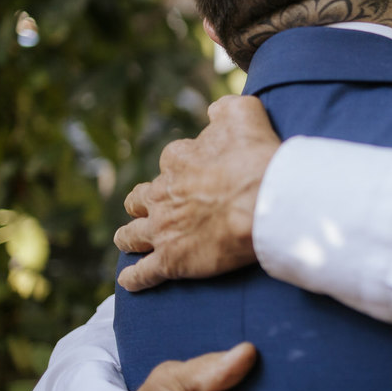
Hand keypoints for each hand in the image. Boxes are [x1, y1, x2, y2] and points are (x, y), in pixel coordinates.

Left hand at [115, 96, 280, 290]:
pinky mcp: (171, 261)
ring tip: (126, 240)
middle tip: (152, 208)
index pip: (172, 160)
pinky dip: (134, 277)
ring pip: (132, 235)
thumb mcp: (243, 114)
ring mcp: (163, 229)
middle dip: (143, 202)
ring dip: (128, 236)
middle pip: (140, 198)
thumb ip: (225, 109)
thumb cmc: (257, 158)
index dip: (184, 167)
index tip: (196, 173)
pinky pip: (143, 273)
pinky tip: (128, 281)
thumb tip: (214, 110)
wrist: (265, 202)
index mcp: (178, 159)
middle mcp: (162, 194)